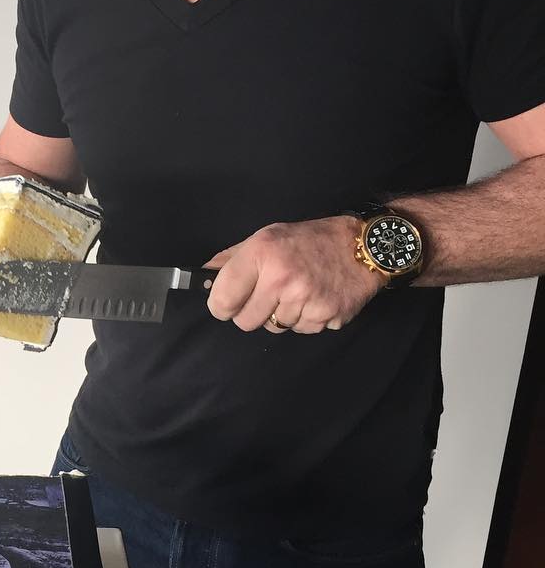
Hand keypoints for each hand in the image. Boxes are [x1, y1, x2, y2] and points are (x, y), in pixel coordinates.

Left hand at [204, 216, 384, 333]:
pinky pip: (302, 330)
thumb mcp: (267, 236)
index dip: (221, 305)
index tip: (227, 304)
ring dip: (282, 315)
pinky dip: (305, 319)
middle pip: (246, 322)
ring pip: (275, 328)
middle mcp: (282, 279)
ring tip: (298, 291)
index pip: (223, 299)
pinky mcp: (326, 316)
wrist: (364, 246)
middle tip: (267, 295)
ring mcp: (305, 300)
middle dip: (252, 312)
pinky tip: (315, 298)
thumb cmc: (310, 240)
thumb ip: (232, 258)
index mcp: (262, 255)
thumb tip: (203, 275)